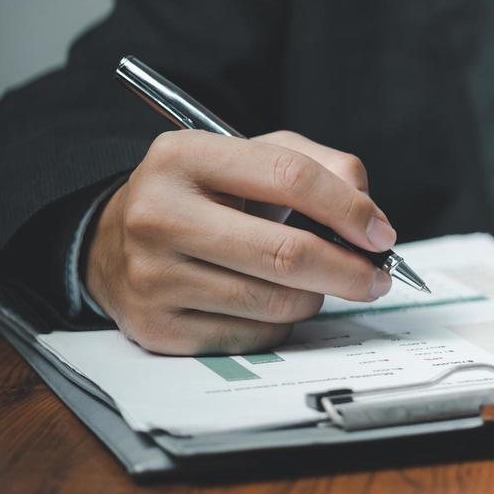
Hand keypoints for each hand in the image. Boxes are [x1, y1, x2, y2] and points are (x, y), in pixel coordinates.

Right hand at [86, 130, 397, 354]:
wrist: (113, 243)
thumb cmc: (203, 195)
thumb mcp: (251, 156)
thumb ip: (319, 166)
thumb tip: (369, 217)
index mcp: (184, 157)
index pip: (289, 177)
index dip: (349, 209)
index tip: (381, 233)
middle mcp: (158, 216)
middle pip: (286, 253)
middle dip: (350, 270)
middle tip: (379, 277)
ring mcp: (152, 277)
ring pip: (275, 302)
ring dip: (316, 296)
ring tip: (316, 282)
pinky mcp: (157, 329)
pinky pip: (253, 336)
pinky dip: (280, 322)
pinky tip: (271, 301)